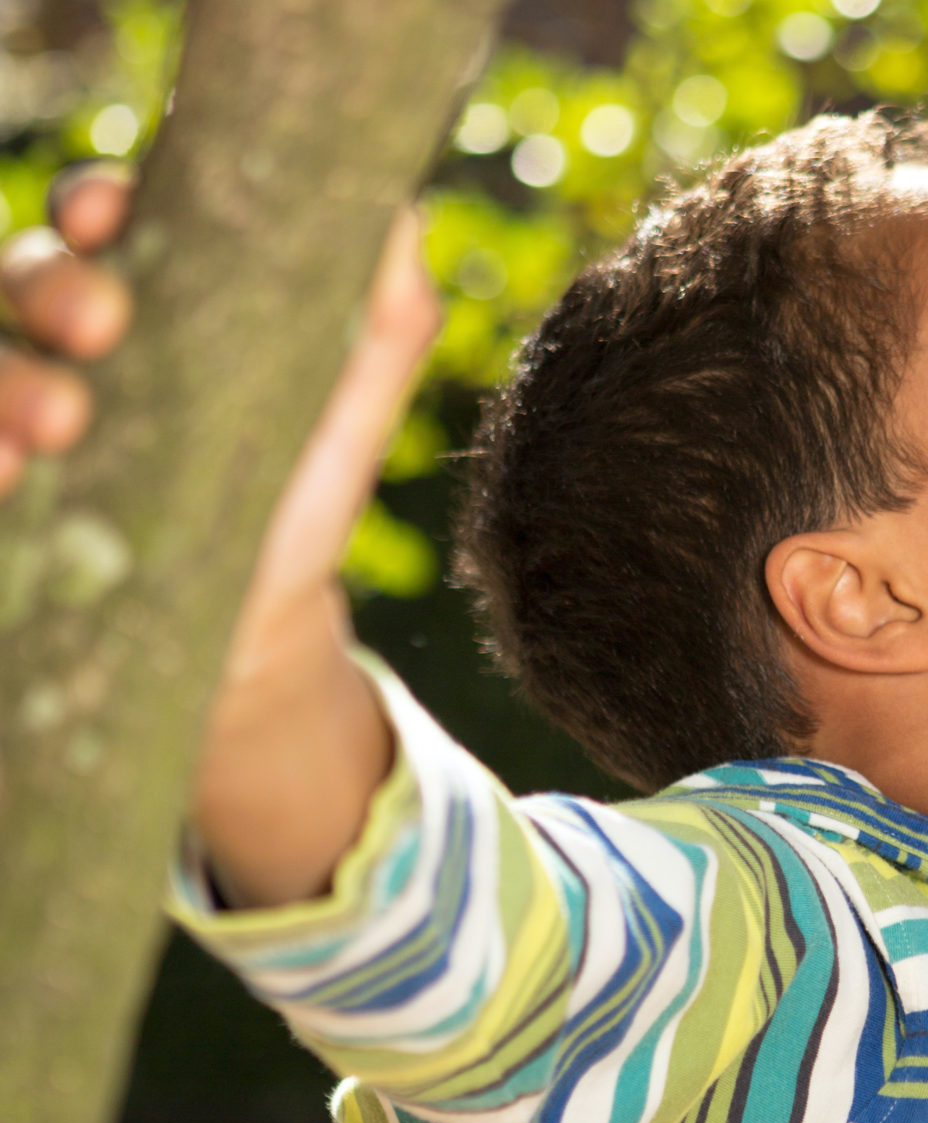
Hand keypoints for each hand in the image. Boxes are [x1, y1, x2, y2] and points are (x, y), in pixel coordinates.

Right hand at [2, 157, 442, 905]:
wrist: (256, 633)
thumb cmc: (294, 499)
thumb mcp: (347, 413)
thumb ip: (382, 319)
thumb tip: (405, 214)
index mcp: (148, 296)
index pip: (98, 217)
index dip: (93, 201)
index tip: (111, 215)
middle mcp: (64, 344)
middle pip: (20, 272)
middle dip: (49, 284)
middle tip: (99, 324)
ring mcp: (16, 412)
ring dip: (1, 375)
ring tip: (55, 425)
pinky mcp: (1, 478)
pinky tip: (2, 476)